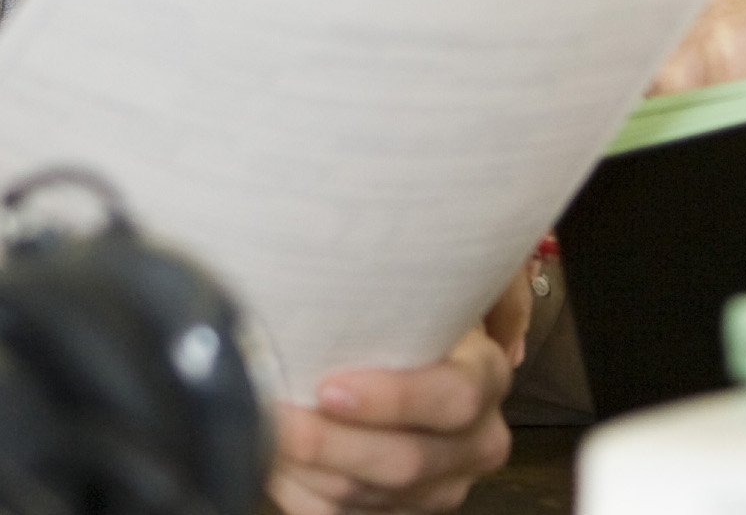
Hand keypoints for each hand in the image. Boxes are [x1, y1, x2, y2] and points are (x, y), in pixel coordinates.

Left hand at [267, 276, 525, 513]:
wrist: (396, 350)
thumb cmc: (404, 306)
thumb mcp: (434, 273)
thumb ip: (438, 264)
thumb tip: (417, 256)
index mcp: (485, 377)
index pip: (453, 398)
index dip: (393, 400)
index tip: (330, 387)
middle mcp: (473, 439)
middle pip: (405, 461)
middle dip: (331, 443)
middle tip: (276, 415)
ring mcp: (437, 484)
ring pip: (369, 496)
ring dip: (307, 468)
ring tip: (260, 430)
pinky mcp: (398, 508)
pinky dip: (302, 493)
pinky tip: (271, 461)